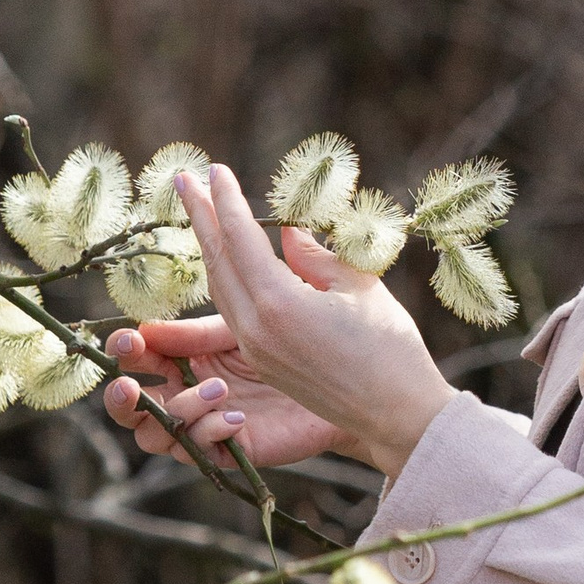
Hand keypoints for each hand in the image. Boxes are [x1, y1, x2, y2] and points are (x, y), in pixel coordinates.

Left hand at [102, 164, 456, 479]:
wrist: (397, 414)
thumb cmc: (390, 347)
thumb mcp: (358, 286)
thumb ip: (315, 255)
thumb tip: (285, 231)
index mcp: (280, 304)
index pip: (240, 240)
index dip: (227, 201)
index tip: (215, 170)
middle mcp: (256, 329)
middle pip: (217, 263)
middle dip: (201, 218)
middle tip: (186, 181)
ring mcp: (256, 351)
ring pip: (221, 289)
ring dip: (209, 248)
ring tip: (201, 213)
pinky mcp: (264, 364)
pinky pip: (232, 312)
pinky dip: (225, 279)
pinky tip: (227, 261)